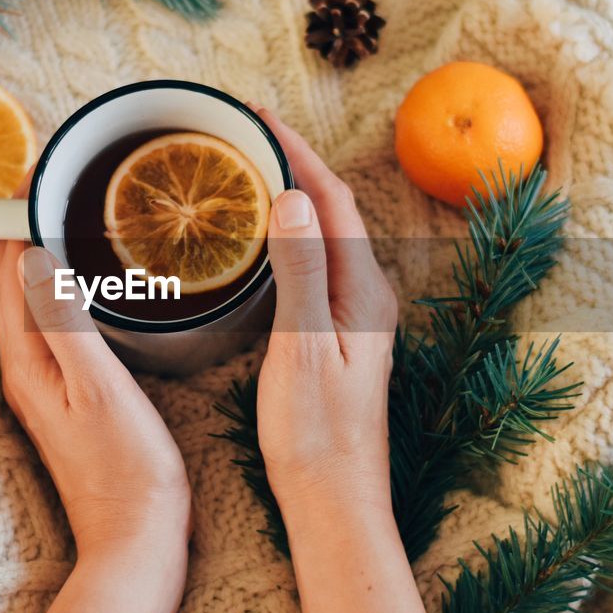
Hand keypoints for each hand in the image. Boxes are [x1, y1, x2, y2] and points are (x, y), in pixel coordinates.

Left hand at [0, 180, 191, 612]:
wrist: (138, 538)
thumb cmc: (127, 468)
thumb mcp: (101, 387)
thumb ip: (67, 321)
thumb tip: (34, 255)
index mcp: (26, 362)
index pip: (4, 272)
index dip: (16, 219)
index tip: (41, 173)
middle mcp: (24, 371)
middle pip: (8, 284)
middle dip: (24, 231)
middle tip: (58, 184)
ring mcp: (44, 386)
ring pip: (29, 304)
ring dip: (41, 259)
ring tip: (72, 218)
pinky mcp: (69, 398)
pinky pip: (54, 326)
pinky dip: (62, 292)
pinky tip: (92, 286)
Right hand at [251, 106, 398, 515]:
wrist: (334, 497)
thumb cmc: (317, 431)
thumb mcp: (302, 345)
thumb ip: (299, 270)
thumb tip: (292, 197)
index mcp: (362, 289)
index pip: (330, 198)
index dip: (296, 151)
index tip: (258, 115)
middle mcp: (366, 293)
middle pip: (331, 208)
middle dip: (293, 162)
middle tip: (246, 130)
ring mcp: (355, 314)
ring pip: (322, 234)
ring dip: (291, 194)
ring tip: (250, 167)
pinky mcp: (338, 334)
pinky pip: (314, 263)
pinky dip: (287, 234)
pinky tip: (262, 238)